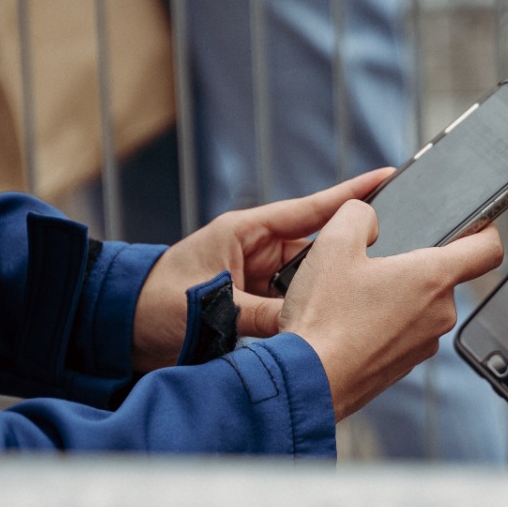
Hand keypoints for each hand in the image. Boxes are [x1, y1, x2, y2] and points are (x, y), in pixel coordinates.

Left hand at [131, 168, 392, 371]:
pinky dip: (305, 318)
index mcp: (246, 232)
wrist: (120, 330)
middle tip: (380, 269)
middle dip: (345, 261)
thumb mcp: (210, 307)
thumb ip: (260, 315)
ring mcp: (258, 279)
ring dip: (321, 297)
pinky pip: (292, 308)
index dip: (351, 195)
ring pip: (309, 284)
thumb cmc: (153, 305)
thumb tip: (305, 326)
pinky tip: (322, 330)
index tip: (387, 176)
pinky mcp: (254, 306)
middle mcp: (257, 251)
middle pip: (318, 251)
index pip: (310, 209)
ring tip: (349, 309)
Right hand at [278, 201, 502, 421]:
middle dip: (411, 264)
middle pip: (442, 276)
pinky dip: (384, 323)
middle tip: (372, 262)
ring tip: (354, 296)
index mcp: (433, 278)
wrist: (307, 381)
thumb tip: (367, 216)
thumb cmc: (324, 319)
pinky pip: (403, 332)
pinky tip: (350, 323)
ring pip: (419, 305)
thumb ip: (358, 214)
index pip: (488, 248)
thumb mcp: (334, 245)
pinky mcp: (404, 365)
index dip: (484, 228)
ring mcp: (424, 344)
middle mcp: (440, 314)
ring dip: (395, 295)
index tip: (472, 223)